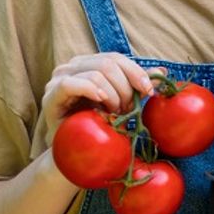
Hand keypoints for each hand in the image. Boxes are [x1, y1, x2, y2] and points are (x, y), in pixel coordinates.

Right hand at [42, 52, 165, 134]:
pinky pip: (71, 84)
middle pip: (108, 63)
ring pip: (95, 73)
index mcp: (88, 64)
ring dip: (112, 95)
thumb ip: (136, 87)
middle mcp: (72, 66)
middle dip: (124, 87)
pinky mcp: (51, 95)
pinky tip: (101, 103)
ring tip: (113, 113)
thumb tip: (162, 71)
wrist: (75, 155)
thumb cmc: (98, 127)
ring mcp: (58, 79)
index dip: (135, 71)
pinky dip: (91, 90)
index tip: (149, 90)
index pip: (115, 58)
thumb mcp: (122, 104)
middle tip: (126, 110)